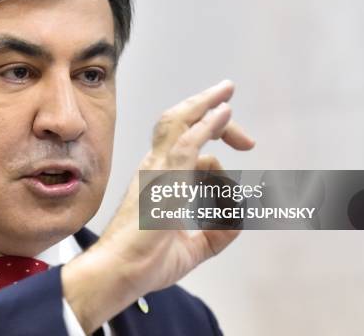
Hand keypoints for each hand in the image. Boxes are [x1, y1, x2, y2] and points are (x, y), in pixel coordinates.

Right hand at [62, 80, 254, 332]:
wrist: (119, 273)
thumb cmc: (145, 262)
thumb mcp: (192, 248)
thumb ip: (216, 234)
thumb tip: (238, 220)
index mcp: (158, 178)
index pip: (186, 142)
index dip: (214, 137)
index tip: (244, 148)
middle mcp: (155, 166)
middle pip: (179, 122)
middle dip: (207, 110)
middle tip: (235, 117)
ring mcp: (157, 170)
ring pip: (178, 122)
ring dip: (204, 104)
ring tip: (226, 91)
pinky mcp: (164, 180)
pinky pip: (187, 143)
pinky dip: (207, 125)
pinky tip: (223, 113)